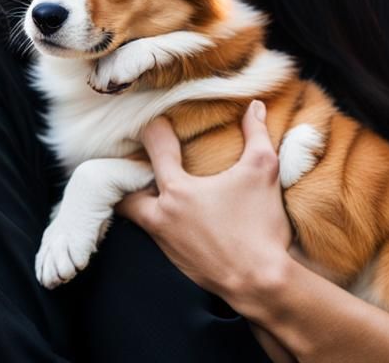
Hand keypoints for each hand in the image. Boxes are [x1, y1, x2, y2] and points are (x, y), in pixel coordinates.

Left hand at [116, 100, 293, 303]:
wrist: (261, 283)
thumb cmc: (258, 225)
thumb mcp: (263, 170)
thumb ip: (257, 133)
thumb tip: (255, 106)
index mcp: (177, 190)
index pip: (154, 145)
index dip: (156, 127)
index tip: (162, 119)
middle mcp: (162, 216)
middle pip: (126, 190)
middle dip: (130, 173)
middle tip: (145, 159)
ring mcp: (166, 241)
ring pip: (138, 215)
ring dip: (144, 199)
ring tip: (161, 185)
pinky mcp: (175, 260)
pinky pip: (156, 235)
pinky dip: (161, 220)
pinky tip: (182, 215)